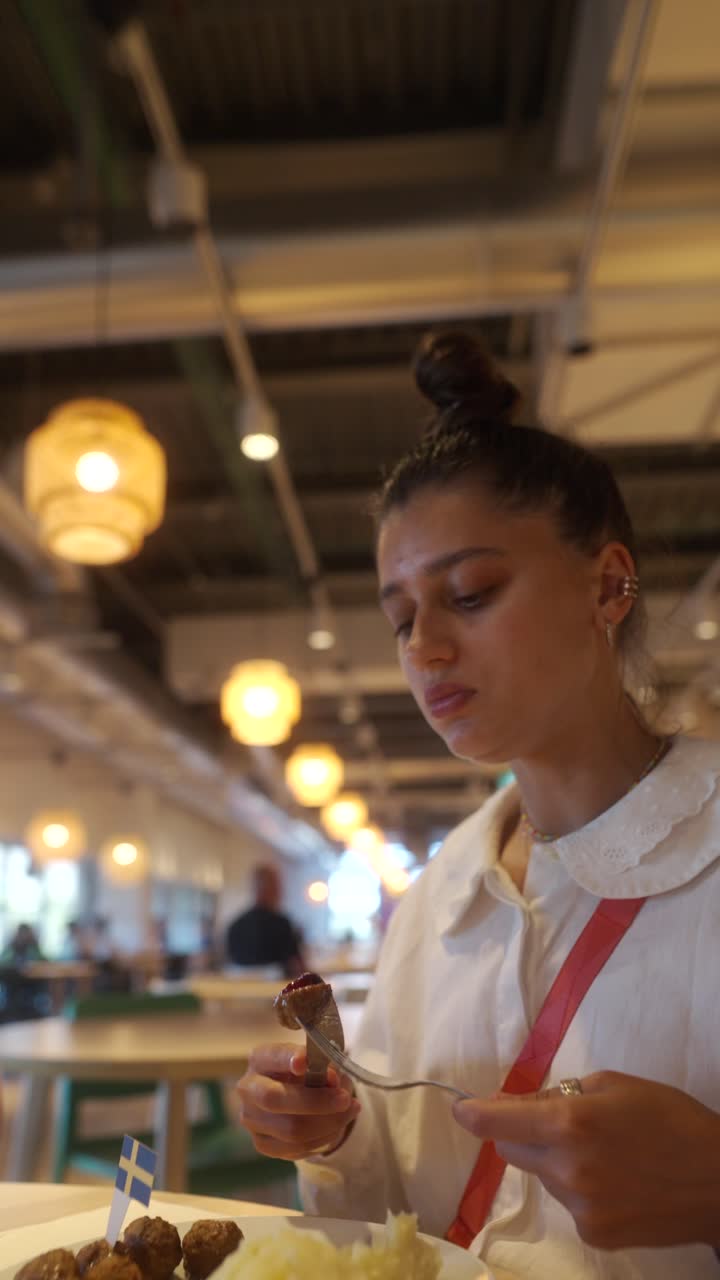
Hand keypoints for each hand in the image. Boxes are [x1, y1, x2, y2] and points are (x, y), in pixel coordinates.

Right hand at [236, 1042, 360, 1160]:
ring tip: (350, 1111)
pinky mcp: (262, 1144)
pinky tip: (336, 1125)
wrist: (295, 1097)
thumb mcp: (317, 1062)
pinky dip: (323, 1137)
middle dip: (315, 1101)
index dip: (287, 1058)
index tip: (304, 1061)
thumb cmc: (306, 1072)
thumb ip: (323, 1067)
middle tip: (345, 1099)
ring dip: (328, 1123)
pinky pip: (297, 1148)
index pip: (272, 1057)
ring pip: (290, 1130)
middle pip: (274, 1099)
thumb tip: (332, 1080)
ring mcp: (252, 1120)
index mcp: (259, 1059)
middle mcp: (248, 1088)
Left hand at [452, 1071, 719, 1249]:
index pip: (498, 1122)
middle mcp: (566, 1168)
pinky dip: (578, 1187)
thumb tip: (521, 1104)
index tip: (460, 1110)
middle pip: (512, 1149)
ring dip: (554, 1159)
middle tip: (556, 1121)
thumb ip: (563, 1095)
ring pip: (542, 1175)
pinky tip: (614, 1181)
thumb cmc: (669, 1118)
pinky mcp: (593, 1234)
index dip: (474, 1114)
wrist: (717, 1180)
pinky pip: (567, 1202)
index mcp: (570, 1123)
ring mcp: (578, 1207)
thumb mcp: (614, 1086)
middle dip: (520, 1131)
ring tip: (603, 1152)